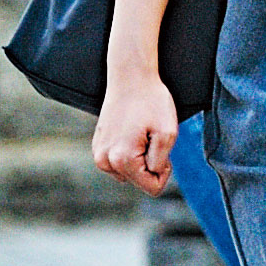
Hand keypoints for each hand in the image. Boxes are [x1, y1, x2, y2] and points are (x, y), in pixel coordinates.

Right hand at [93, 66, 179, 194]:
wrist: (130, 77)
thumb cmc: (152, 102)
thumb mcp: (168, 133)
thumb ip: (160, 163)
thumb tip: (151, 176)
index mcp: (122, 159)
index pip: (153, 188)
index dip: (164, 171)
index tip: (162, 148)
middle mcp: (105, 161)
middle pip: (139, 182)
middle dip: (150, 164)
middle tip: (151, 137)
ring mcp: (99, 155)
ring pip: (129, 174)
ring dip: (140, 159)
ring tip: (141, 134)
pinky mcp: (97, 148)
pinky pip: (120, 163)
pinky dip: (129, 152)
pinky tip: (131, 132)